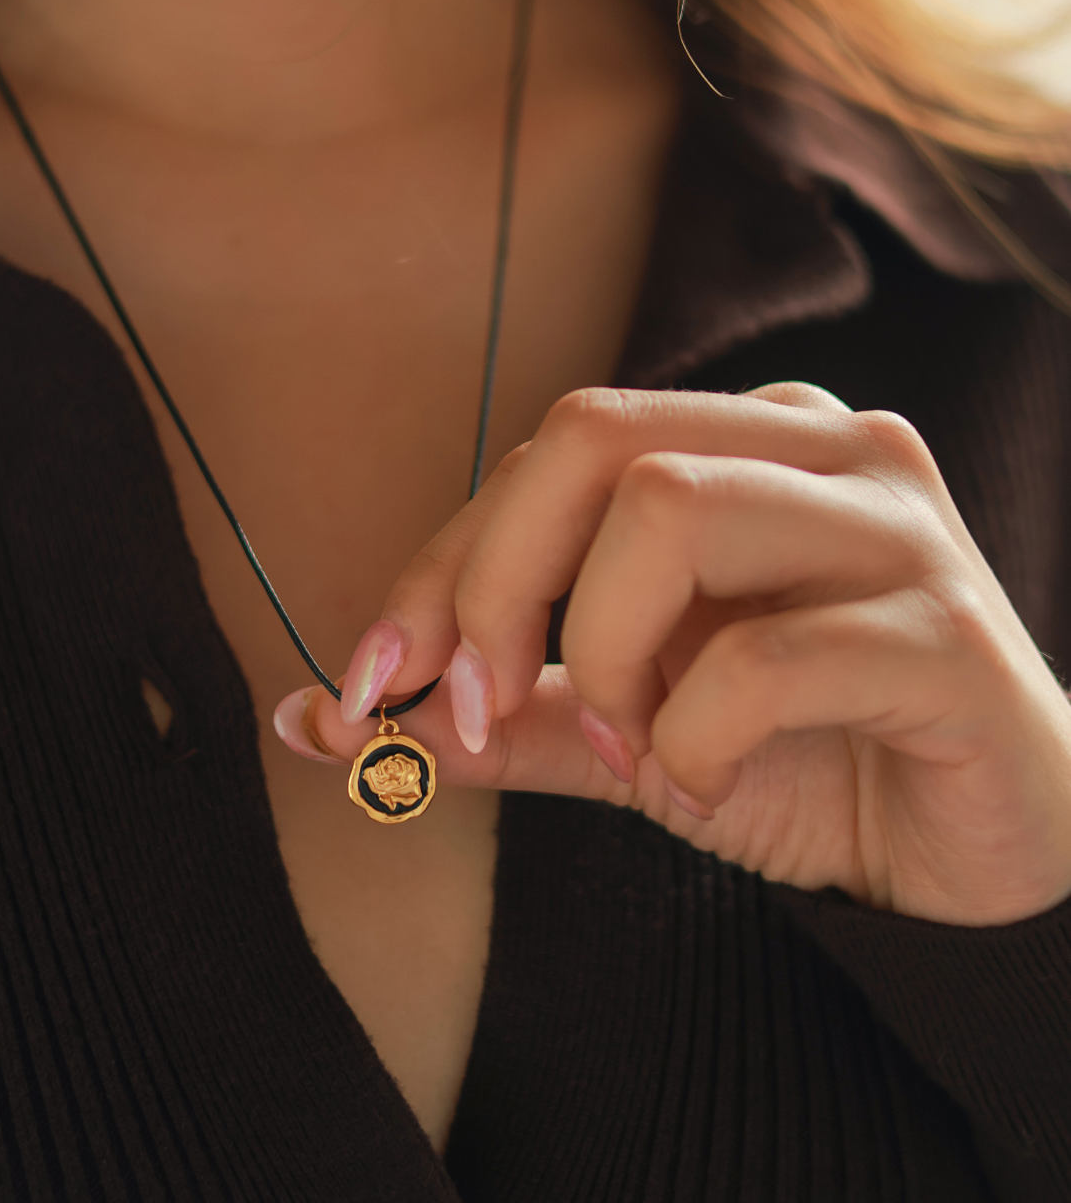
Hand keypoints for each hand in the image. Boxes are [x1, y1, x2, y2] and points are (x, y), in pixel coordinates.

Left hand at [274, 384, 1070, 925]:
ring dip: (607, 654)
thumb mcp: (621, 732)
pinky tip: (706, 786)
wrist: (976, 858)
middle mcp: (814, 448)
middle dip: (496, 581)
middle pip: (591, 436)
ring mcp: (891, 523)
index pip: (545, 452)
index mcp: (735, 446)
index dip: (441, 564)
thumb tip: (320, 718)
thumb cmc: (801, 765)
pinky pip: (768, 654)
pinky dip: (695, 736)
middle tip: (484, 708)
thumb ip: (494, 717)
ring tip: (635, 752)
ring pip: (673, 507)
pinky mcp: (947, 629)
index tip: (377, 682)